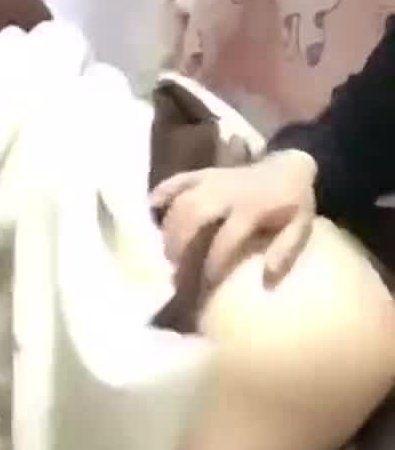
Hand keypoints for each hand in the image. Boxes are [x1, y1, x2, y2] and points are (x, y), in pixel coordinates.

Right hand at [151, 149, 317, 285]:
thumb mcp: (301, 228)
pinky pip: (180, 178)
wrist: (292, 164)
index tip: (205, 285)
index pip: (226, 238)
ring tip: (166, 253)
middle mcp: (228, 191)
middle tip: (175, 269)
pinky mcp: (205, 172)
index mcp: (252, 207)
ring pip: (183, 200)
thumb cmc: (294, 203)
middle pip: (194, 215)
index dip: (213, 264)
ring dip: (169, 227)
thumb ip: (285, 251)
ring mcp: (214, 179)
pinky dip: (163, 191)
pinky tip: (149, 208)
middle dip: (181, 244)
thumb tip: (267, 281)